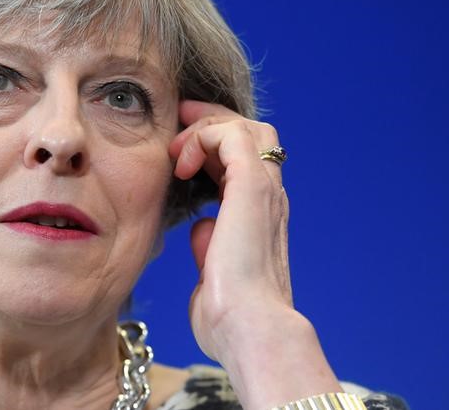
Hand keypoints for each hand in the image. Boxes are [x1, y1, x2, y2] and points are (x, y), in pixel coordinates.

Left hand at [169, 99, 292, 361]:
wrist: (248, 328)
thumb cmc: (228, 313)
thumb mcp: (212, 271)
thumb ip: (209, 245)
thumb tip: (202, 227)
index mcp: (260, 214)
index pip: (244, 159)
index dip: (213, 144)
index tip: (181, 147)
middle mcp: (268, 196)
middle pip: (253, 132)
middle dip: (212, 120)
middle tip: (180, 123)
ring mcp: (264, 188)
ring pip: (246, 126)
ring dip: (207, 126)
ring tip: (179, 147)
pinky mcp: (252, 186)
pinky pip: (231, 135)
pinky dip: (204, 137)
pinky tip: (183, 163)